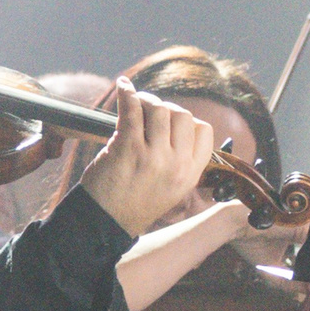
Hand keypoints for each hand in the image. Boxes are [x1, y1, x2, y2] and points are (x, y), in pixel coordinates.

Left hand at [77, 82, 218, 235]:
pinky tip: (123, 87)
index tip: (170, 122)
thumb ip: (179, 161)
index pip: (204, 131)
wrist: (105, 223)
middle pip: (182, 115)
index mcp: (190, 174)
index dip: (187, 121)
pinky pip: (132, 111)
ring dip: (145, 100)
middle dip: (165, 107)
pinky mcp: (128, 149)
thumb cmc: (134, 203)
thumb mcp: (171, 189)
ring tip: (134, 103)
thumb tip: (174, 124)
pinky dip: (127, 94)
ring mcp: (153, 156)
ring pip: (159, 110)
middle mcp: (176, 164)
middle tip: (148, 111)